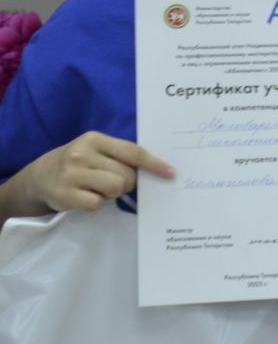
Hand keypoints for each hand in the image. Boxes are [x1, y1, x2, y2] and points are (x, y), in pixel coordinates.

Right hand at [23, 131, 172, 212]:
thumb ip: (122, 155)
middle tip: (112, 181)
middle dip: (126, 182)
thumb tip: (158, 169)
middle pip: (126, 175)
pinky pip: (97, 203)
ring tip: (98, 188)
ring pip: (115, 188)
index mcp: (95, 139)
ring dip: (112, 193)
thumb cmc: (79, 162)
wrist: (40, 176)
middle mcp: (82, 154)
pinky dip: (97, 203)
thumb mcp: (97, 150)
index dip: (154, 164)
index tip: (171, 173)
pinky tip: (86, 196)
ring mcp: (71, 174)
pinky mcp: (64, 194)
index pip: (133, 152)